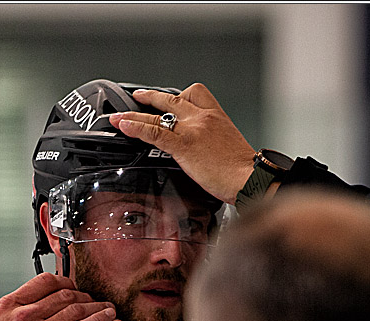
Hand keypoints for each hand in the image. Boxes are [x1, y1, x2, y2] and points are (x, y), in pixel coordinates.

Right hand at [0, 273, 115, 320]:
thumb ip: (18, 314)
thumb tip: (37, 307)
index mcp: (10, 306)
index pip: (45, 281)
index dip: (65, 282)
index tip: (73, 287)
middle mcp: (24, 315)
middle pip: (64, 294)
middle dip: (83, 296)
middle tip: (92, 301)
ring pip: (76, 309)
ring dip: (95, 307)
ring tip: (106, 309)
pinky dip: (99, 320)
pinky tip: (108, 318)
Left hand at [108, 83, 256, 204]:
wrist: (250, 178)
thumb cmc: (244, 170)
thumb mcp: (229, 145)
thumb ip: (212, 142)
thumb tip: (203, 151)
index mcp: (216, 116)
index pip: (194, 94)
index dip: (178, 95)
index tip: (168, 98)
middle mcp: (202, 118)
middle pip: (172, 100)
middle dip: (151, 97)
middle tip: (138, 96)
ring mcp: (192, 130)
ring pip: (157, 115)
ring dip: (134, 114)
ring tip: (119, 116)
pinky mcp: (184, 146)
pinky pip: (154, 132)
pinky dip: (136, 127)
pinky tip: (124, 126)